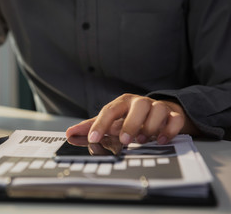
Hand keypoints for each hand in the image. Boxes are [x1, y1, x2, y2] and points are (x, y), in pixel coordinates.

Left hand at [66, 94, 197, 144]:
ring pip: (158, 110)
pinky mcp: (173, 115)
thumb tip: (70, 134)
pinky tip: (161, 140)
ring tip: (143, 140)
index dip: (100, 125)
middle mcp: (140, 103)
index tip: (92, 139)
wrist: (159, 113)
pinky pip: (174, 119)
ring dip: (150, 127)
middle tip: (124, 140)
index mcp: (122, 103)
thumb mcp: (111, 122)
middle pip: (137, 106)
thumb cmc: (131, 118)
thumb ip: (91, 128)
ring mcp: (158, 108)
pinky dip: (169, 130)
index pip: (109, 110)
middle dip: (131, 124)